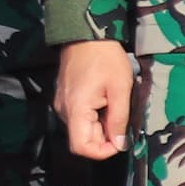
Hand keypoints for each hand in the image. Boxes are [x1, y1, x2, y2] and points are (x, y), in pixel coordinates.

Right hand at [57, 38, 135, 160]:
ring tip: (114, 104)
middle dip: (105, 136)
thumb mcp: (120, 88)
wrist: (87, 34)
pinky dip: (94, 116)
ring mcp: (62, 104)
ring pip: (82, 128)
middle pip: (82, 139)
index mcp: (75, 110)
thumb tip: (120, 144)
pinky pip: (80, 116)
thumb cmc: (105, 58)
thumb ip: (119, 119)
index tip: (120, 141)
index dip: (102, 151)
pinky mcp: (65, 98)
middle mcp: (63, 111)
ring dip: (100, 125)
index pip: (81, 147)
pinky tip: (106, 100)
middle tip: (122, 118)